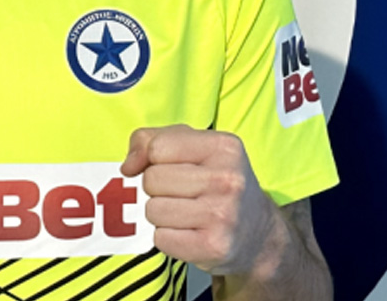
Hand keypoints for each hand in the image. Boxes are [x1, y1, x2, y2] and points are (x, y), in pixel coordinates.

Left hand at [121, 124, 279, 275]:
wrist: (259, 234)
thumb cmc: (217, 183)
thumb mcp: (194, 147)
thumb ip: (152, 140)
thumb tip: (127, 166)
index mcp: (224, 147)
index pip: (158, 147)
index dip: (150, 159)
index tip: (162, 167)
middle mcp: (227, 179)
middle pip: (152, 180)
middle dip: (156, 188)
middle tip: (180, 194)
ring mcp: (223, 215)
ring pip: (153, 210)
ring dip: (160, 214)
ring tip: (184, 213)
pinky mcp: (214, 247)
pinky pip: (160, 238)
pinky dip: (167, 237)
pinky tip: (188, 232)